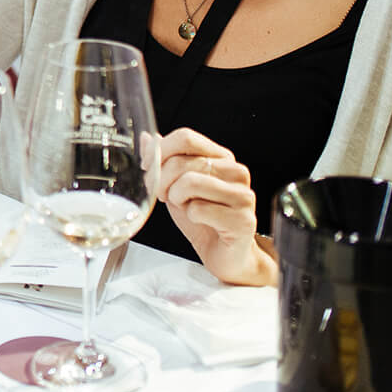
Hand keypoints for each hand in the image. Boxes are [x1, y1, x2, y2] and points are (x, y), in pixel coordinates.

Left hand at [143, 128, 275, 285]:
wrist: (225, 254)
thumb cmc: (203, 219)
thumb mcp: (176, 185)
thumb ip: (165, 160)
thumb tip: (148, 138)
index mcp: (221, 157)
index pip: (186, 137)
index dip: (160, 152)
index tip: (149, 167)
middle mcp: (236, 172)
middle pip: (182, 162)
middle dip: (162, 181)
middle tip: (165, 195)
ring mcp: (243, 195)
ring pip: (189, 183)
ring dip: (176, 199)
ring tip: (184, 207)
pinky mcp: (243, 220)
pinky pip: (199, 210)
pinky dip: (190, 217)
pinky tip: (200, 221)